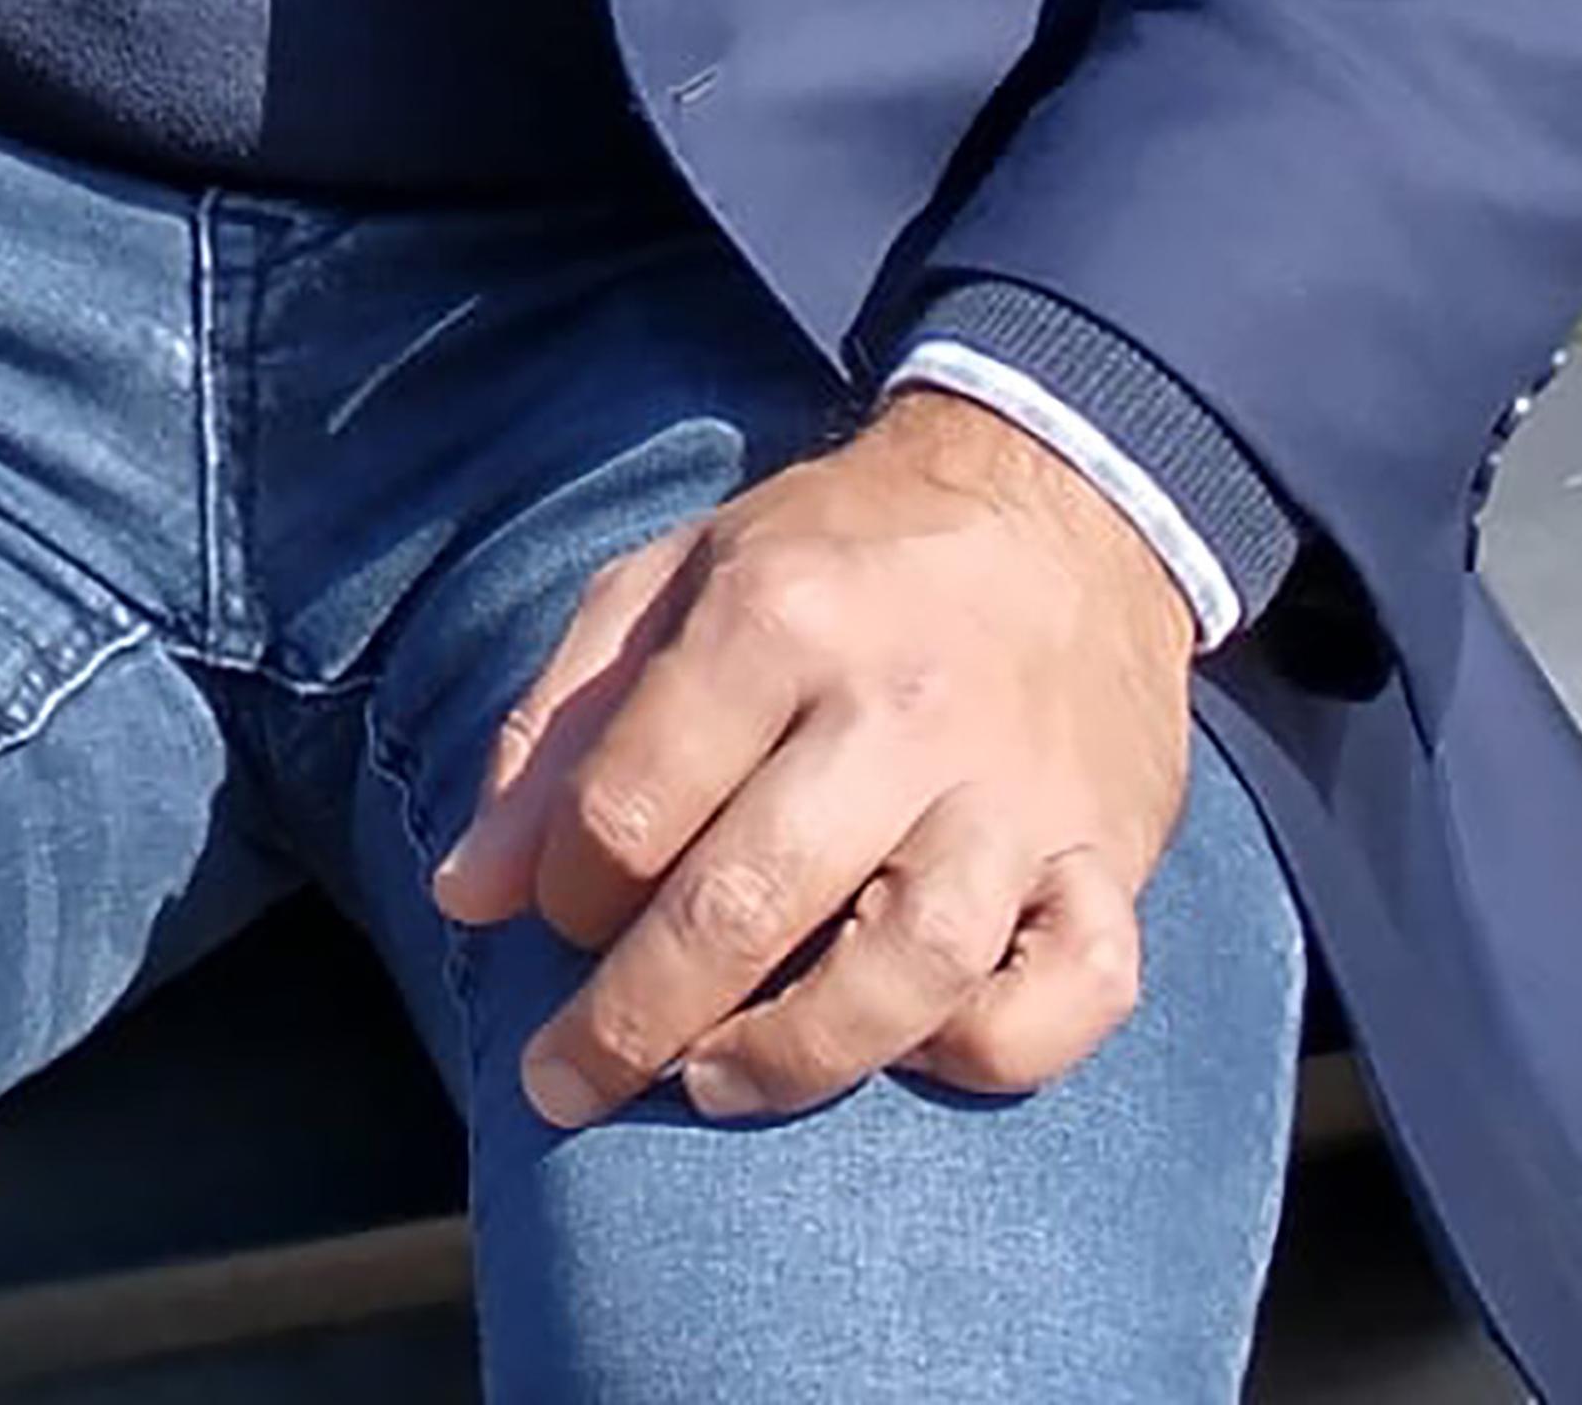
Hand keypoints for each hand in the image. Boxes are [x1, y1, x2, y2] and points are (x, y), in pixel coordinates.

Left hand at [430, 385, 1193, 1127]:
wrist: (1057, 500)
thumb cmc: (836, 559)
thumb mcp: (674, 580)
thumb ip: (562, 726)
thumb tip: (468, 893)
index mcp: (776, 615)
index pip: (627, 811)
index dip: (561, 895)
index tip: (556, 917)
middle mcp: (901, 704)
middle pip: (748, 905)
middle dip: (628, 1023)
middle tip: (564, 1081)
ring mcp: (1018, 786)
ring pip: (913, 969)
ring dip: (794, 1057)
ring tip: (713, 1079)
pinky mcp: (1112, 848)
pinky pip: (1078, 989)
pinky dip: (996, 1044)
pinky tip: (916, 1047)